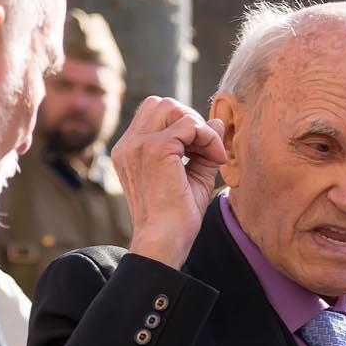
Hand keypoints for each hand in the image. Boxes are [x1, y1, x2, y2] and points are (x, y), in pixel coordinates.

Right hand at [115, 97, 228, 269]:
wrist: (164, 242)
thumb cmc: (176, 218)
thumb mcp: (193, 177)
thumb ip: (202, 148)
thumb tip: (217, 121)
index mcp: (129, 151)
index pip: (155, 115)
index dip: (184, 126)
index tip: (202, 154)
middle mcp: (128, 145)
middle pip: (162, 104)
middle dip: (191, 120)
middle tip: (207, 150)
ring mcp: (138, 145)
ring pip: (173, 107)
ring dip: (198, 127)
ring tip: (210, 155)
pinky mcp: (155, 149)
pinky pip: (189, 124)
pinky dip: (208, 137)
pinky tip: (215, 159)